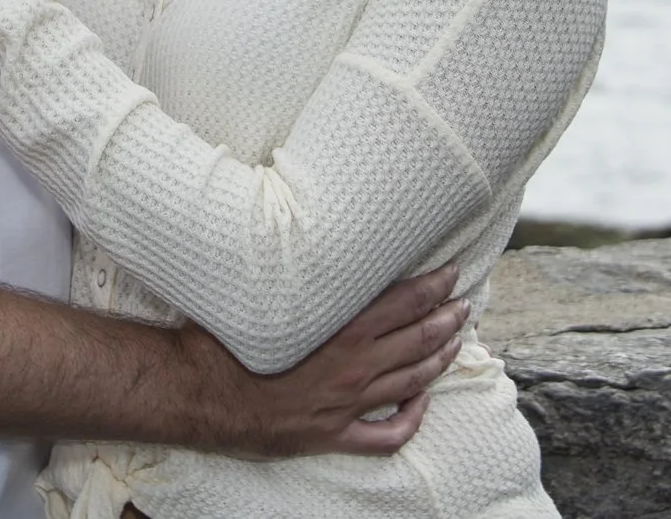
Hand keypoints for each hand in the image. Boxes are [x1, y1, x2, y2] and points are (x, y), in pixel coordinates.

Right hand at [187, 265, 467, 457]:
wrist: (205, 399)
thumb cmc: (228, 342)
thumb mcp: (263, 296)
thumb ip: (291, 272)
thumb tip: (298, 234)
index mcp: (341, 331)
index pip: (404, 302)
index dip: (433, 286)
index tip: (452, 272)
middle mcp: (354, 368)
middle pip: (418, 339)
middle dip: (447, 318)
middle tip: (465, 303)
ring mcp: (348, 405)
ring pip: (412, 381)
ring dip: (440, 359)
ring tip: (456, 342)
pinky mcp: (334, 436)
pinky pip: (388, 435)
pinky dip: (412, 419)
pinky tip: (422, 404)